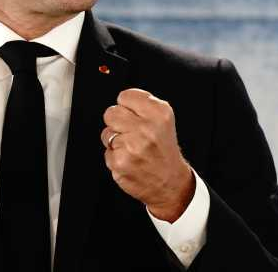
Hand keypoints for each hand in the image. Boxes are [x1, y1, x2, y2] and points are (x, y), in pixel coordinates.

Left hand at [101, 88, 194, 221]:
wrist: (171, 183)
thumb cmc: (163, 149)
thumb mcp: (163, 119)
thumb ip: (142, 104)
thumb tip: (121, 99)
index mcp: (159, 113)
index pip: (125, 96)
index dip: (128, 107)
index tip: (136, 117)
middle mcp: (146, 128)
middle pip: (111, 112)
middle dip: (118, 122)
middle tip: (132, 134)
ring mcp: (132, 146)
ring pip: (106, 133)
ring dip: (115, 141)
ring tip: (133, 149)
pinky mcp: (119, 162)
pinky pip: (106, 151)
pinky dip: (115, 157)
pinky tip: (130, 161)